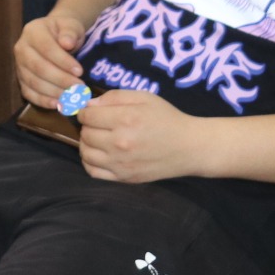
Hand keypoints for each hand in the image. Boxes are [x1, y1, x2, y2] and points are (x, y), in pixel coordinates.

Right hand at [14, 10, 87, 109]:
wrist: (56, 36)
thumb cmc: (65, 32)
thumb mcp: (71, 26)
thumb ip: (70, 32)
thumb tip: (67, 43)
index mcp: (33, 31)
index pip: (47, 48)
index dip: (63, 62)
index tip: (80, 72)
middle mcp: (21, 48)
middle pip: (39, 67)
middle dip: (60, 79)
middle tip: (79, 87)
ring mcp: (19, 65)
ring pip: (33, 82)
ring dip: (54, 92)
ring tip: (72, 97)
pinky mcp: (20, 79)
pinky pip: (28, 93)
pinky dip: (43, 101)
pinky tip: (58, 104)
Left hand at [78, 89, 202, 182]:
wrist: (188, 147)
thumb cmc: (167, 118)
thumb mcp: (144, 97)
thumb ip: (115, 97)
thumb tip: (89, 105)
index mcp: (126, 119)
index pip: (88, 115)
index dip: (86, 111)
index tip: (93, 111)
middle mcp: (120, 142)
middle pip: (85, 134)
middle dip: (88, 126)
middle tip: (98, 124)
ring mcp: (121, 163)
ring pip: (85, 153)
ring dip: (86, 144)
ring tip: (97, 138)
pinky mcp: (124, 177)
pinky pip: (93, 172)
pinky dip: (89, 162)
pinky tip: (97, 154)